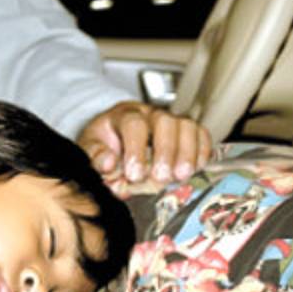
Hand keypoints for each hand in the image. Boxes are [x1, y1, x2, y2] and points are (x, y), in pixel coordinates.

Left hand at [78, 101, 210, 190]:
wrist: (115, 138)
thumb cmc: (104, 145)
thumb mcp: (90, 150)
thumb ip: (95, 157)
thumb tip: (109, 162)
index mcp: (122, 115)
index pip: (133, 124)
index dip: (136, 150)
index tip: (135, 174)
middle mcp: (149, 113)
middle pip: (164, 122)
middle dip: (165, 152)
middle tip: (161, 177)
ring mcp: (170, 119)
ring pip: (186, 126)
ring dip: (187, 153)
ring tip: (181, 175)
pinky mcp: (185, 130)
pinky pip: (200, 133)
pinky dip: (202, 150)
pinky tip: (196, 168)